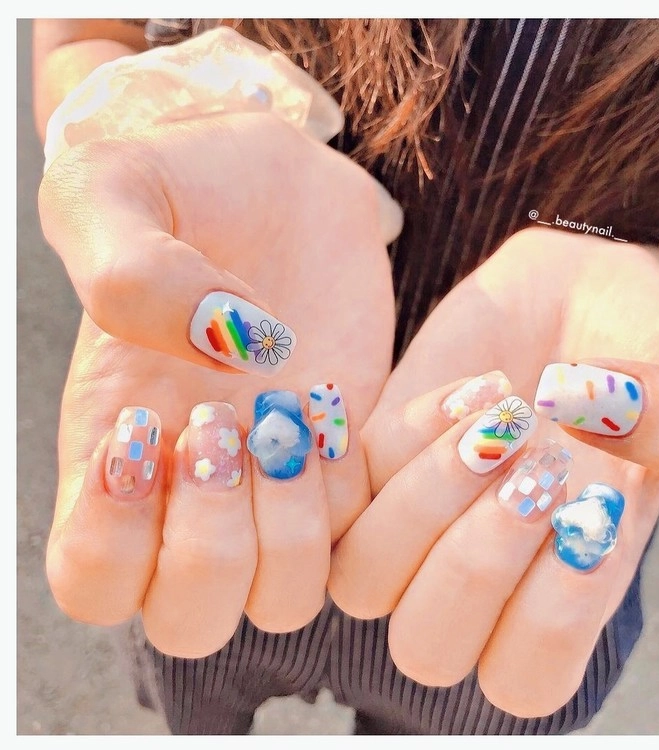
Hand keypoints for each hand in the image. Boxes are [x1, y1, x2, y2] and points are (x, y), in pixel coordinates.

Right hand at [42, 112, 397, 658]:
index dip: (114, 540)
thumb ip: (129, 272)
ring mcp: (278, 483)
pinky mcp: (350, 459)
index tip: (147, 422)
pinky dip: (368, 481)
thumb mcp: (114, 191)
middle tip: (227, 423)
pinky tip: (347, 395)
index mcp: (113, 450)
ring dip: (297, 524)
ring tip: (297, 411)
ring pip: (287, 598)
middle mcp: (193, 489)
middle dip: (216, 543)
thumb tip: (228, 354)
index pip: (91, 582)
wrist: (282, 181)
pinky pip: (368, 530)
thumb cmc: (183, 183)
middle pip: (194, 618)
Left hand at [329, 226, 658, 716]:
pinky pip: (340, 491)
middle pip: (426, 648)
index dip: (550, 614)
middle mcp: (484, 565)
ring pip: (362, 582)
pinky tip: (462, 391)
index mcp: (565, 583)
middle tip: (533, 458)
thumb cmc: (650, 345)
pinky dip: (391, 444)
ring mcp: (419, 516)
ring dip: (421, 503)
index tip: (593, 505)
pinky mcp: (376, 456)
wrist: (579, 285)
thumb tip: (601, 445)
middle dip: (473, 561)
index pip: (523, 677)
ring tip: (495, 414)